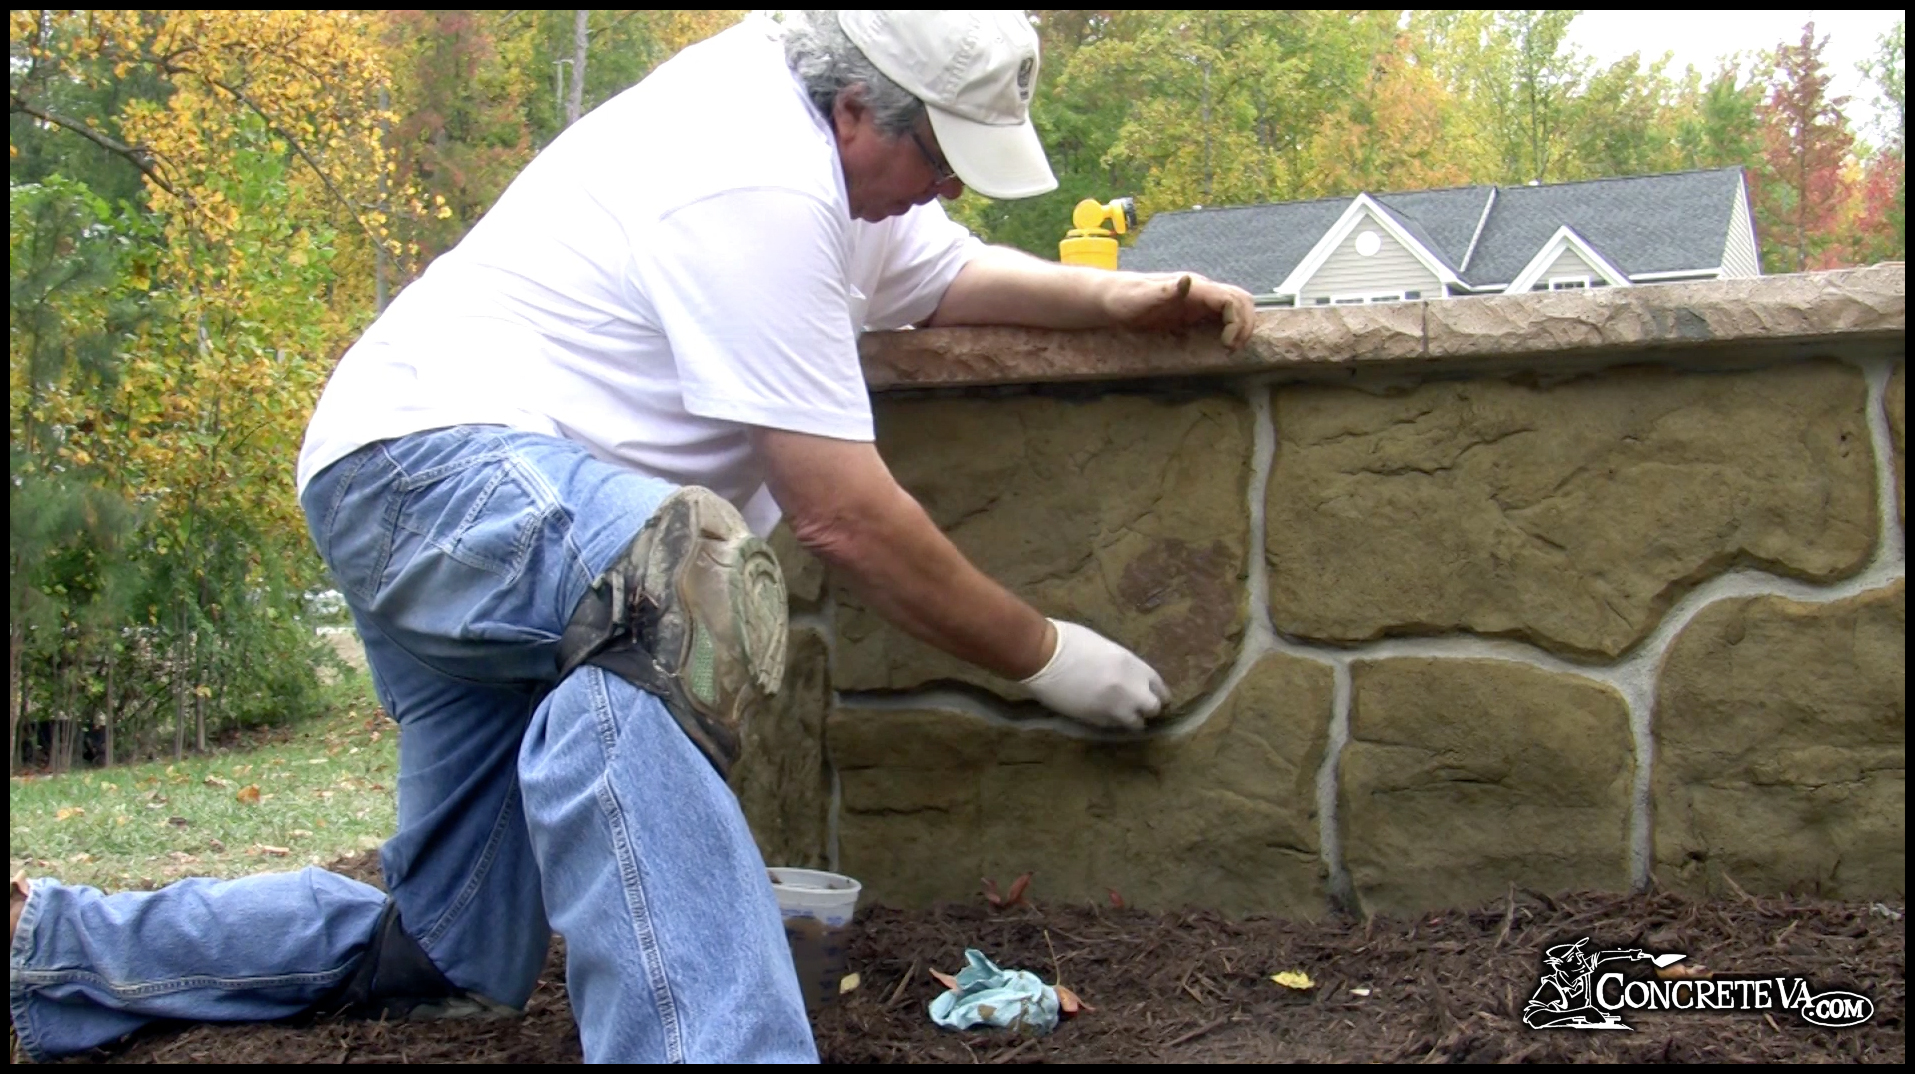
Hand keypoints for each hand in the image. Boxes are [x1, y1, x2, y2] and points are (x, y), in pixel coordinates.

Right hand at [1018, 619, 1169, 731]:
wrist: (1043, 656)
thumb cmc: (1071, 641)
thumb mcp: (1107, 648)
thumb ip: (1123, 666)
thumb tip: (1127, 677)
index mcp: (1134, 667)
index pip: (1160, 688)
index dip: (1157, 693)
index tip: (1154, 695)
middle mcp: (1130, 691)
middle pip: (1153, 709)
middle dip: (1147, 708)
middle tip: (1137, 705)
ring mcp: (1113, 708)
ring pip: (1135, 724)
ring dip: (1130, 719)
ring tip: (1119, 713)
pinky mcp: (1094, 720)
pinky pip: (1112, 726)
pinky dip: (1110, 722)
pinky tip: (1100, 712)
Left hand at [1104, 271, 1256, 349]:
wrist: (1112, 297)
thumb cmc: (1124, 298)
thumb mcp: (1141, 297)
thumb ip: (1164, 290)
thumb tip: (1187, 280)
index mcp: (1194, 287)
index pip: (1231, 299)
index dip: (1238, 321)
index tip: (1228, 344)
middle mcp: (1201, 290)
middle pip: (1241, 299)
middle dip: (1246, 324)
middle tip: (1233, 349)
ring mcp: (1199, 300)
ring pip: (1236, 306)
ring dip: (1242, 325)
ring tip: (1231, 348)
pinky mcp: (1194, 311)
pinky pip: (1223, 316)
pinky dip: (1232, 328)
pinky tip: (1224, 345)